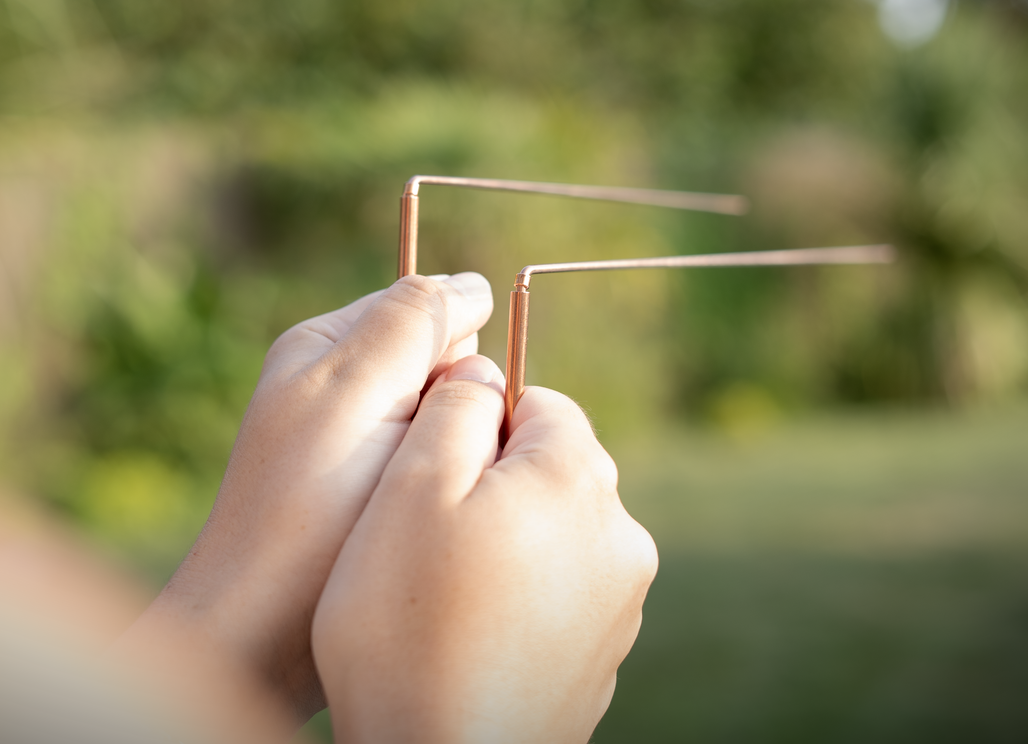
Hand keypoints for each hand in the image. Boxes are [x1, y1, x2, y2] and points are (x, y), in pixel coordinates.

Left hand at [125, 273, 493, 720]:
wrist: (257, 635)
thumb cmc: (309, 514)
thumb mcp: (360, 393)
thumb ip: (413, 323)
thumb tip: (473, 285)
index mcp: (326, 343)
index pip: (432, 307)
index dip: (462, 352)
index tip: (453, 406)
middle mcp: (334, 383)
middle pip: (442, 363)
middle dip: (462, 402)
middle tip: (436, 461)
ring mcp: (349, 440)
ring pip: (443, 417)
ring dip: (455, 447)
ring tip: (426, 499)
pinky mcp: (361, 493)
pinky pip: (428, 463)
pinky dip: (440, 485)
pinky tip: (422, 523)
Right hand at [313, 356, 658, 743]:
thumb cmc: (407, 625)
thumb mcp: (408, 488)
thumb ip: (453, 408)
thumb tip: (482, 370)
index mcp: (577, 476)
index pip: (535, 402)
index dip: (472, 424)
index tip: (425, 473)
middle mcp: (619, 533)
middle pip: (549, 468)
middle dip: (489, 484)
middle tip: (420, 536)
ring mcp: (619, 602)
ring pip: (553, 533)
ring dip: (503, 543)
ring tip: (438, 592)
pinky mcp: (604, 658)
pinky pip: (558, 596)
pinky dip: (517, 601)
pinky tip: (466, 637)